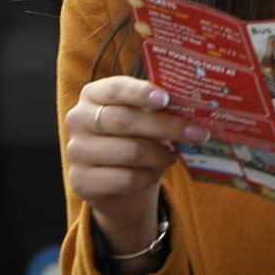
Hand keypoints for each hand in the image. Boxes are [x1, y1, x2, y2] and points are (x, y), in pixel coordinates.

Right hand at [64, 75, 191, 254]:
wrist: (119, 185)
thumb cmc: (135, 140)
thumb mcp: (145, 119)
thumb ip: (158, 108)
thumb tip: (191, 103)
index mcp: (93, 95)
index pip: (115, 89)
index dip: (141, 93)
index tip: (166, 98)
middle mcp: (78, 119)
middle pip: (125, 121)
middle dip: (166, 126)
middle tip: (197, 133)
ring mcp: (76, 151)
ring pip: (129, 152)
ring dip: (160, 155)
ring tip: (173, 155)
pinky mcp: (82, 181)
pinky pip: (126, 179)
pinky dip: (148, 177)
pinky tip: (154, 173)